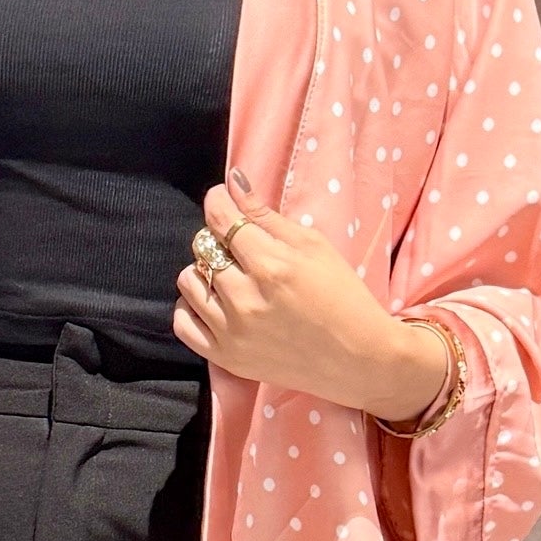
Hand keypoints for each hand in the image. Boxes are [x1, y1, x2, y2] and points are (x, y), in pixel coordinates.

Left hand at [173, 173, 450, 419]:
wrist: (358, 358)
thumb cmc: (343, 296)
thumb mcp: (314, 246)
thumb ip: (267, 216)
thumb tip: (232, 182)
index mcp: (271, 266)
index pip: (220, 219)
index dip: (217, 201)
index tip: (221, 198)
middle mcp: (246, 299)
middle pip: (203, 248)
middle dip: (219, 239)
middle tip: (242, 247)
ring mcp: (232, 331)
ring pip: (189, 282)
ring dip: (205, 271)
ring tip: (231, 277)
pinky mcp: (226, 357)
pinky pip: (183, 324)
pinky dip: (191, 307)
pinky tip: (214, 302)